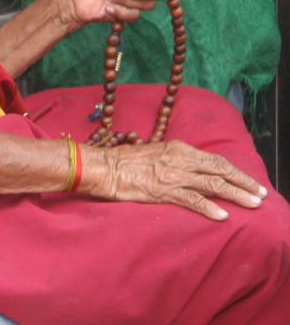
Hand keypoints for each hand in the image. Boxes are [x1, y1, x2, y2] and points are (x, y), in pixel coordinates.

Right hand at [82, 140, 266, 219]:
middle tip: (261, 195)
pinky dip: (209, 207)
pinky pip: (192, 199)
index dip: (236, 172)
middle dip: (243, 183)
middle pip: (220, 171)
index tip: (251, 182)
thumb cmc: (124, 161)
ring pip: (212, 184)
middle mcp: (179, 159)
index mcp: (178, 148)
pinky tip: (223, 216)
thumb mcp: (155, 153)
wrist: (102, 167)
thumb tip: (194, 171)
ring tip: (252, 204)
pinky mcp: (162, 190)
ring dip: (235, 195)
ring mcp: (172, 175)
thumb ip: (176, 160)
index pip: (215, 160)